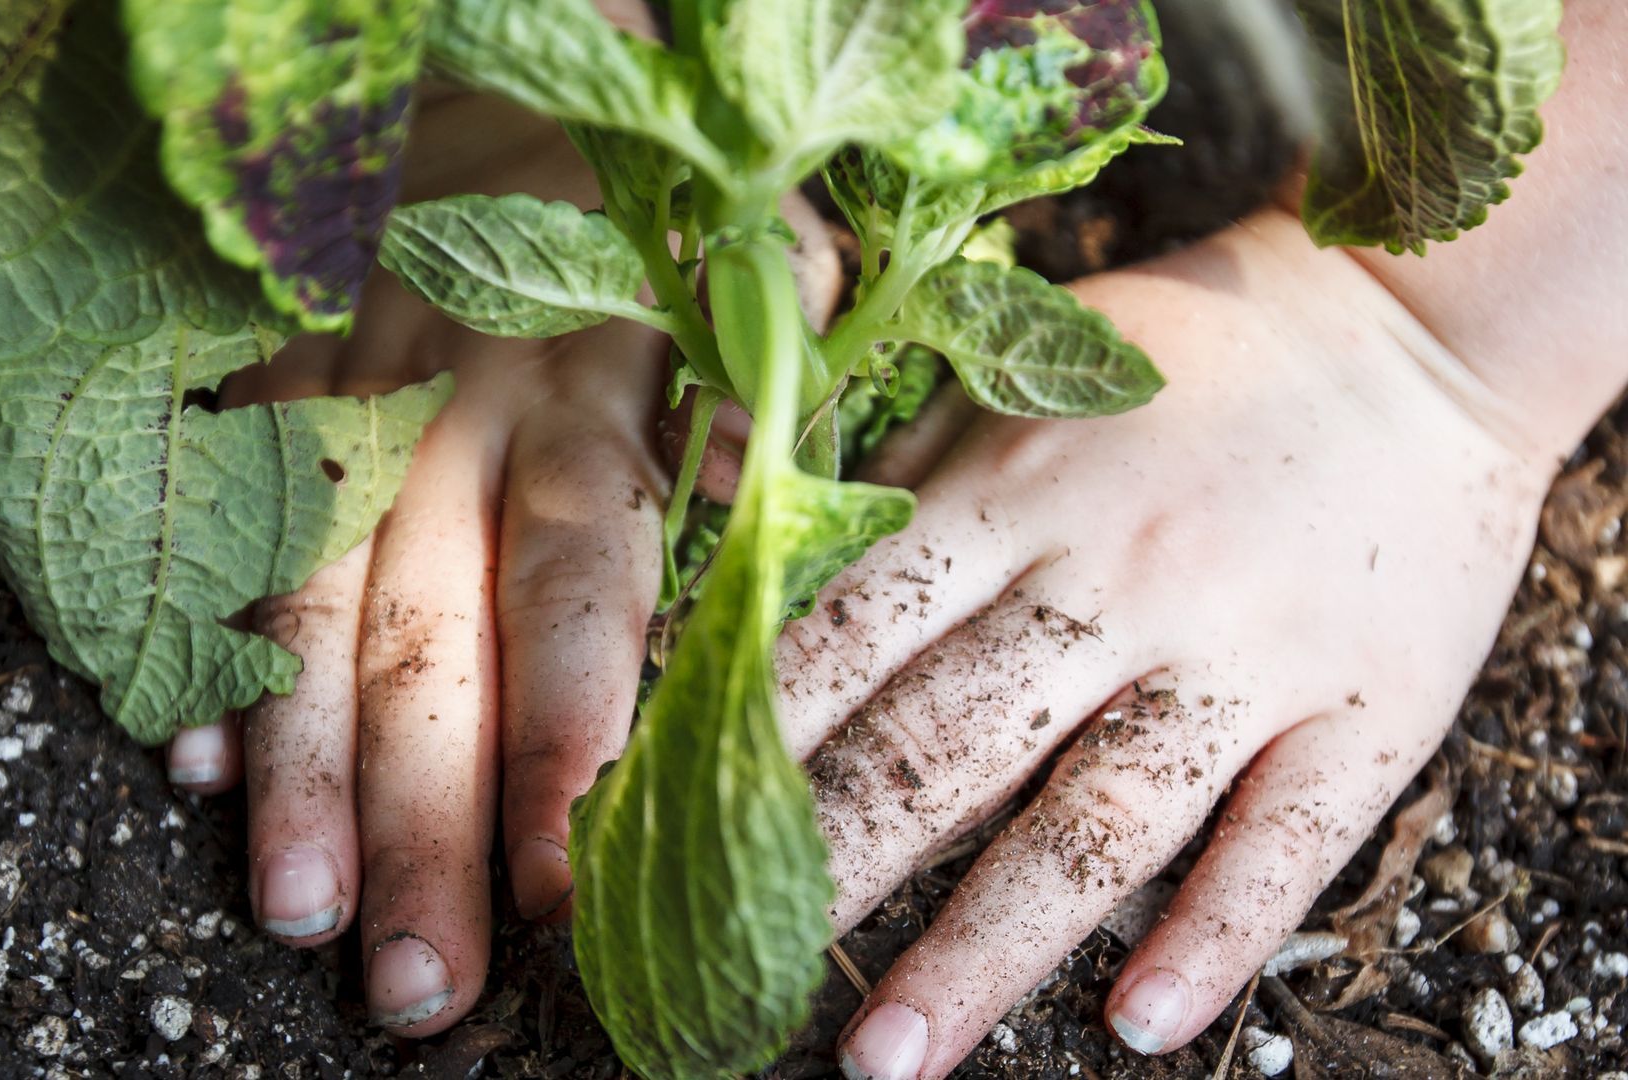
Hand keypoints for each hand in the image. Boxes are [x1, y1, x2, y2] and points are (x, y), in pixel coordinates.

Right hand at [160, 85, 673, 1034]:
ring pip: (305, 602)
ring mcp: (343, 399)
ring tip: (303, 912)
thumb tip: (767, 572)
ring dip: (299, 769)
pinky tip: (189, 773)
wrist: (495, 91)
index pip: (579, 579)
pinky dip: (203, 648)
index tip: (564, 881)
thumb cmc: (646, 229)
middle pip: (431, 633)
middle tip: (420, 980)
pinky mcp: (270, 390)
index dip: (568, 733)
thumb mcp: (741, 299)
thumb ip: (754, 432)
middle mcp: (454, 406)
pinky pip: (223, 529)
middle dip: (424, 815)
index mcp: (590, 389)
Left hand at [795, 8, 1627, 1074]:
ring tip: (890, 1055)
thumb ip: (893, 456)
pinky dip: (1214, 937)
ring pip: (1096, 823)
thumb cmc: (1196, 352)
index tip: (671, 818)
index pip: (858, 630)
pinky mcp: (1366, 714)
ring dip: (985, 949)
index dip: (757, 729)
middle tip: (737, 969)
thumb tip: (733, 503)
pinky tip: (1138, 1023)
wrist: (1416, 326)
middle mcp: (1122, 582)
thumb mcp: (1029, 371)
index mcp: (1022, 491)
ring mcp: (1247, 658)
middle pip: (951, 744)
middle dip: (834, 861)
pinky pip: (1286, 843)